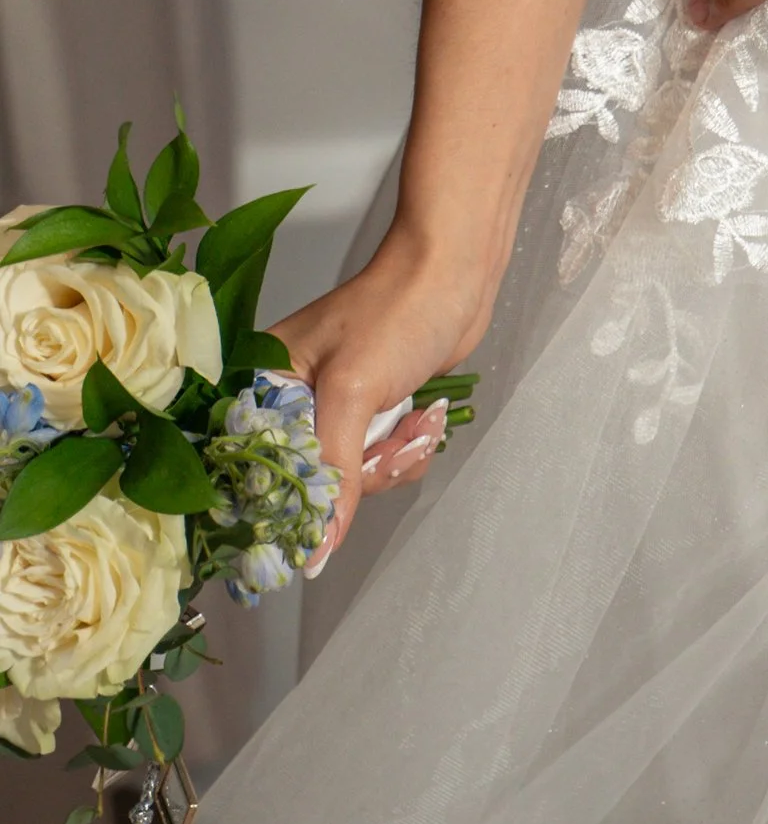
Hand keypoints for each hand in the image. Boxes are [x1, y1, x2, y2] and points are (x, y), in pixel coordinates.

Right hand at [273, 225, 494, 558]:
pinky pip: (382, 463)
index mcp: (265, 383)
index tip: (312, 521)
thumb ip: (332, 475)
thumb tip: (314, 552)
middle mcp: (294, 400)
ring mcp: (336, 409)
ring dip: (393, 460)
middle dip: (360, 474)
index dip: (283, 500)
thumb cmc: (397, 309)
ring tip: (415, 422)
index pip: (252, 467)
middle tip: (387, 444)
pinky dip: (409, 449)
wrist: (458, 271)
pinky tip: (427, 417)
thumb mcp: (353, 392)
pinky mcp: (374, 413)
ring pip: (352, 480)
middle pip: (308, 482)